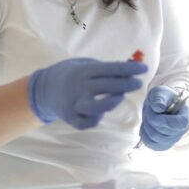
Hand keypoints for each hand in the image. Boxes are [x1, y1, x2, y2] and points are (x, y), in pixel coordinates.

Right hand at [28, 57, 147, 129]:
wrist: (44, 88)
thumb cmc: (72, 74)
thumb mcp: (85, 65)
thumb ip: (106, 68)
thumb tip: (132, 67)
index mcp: (82, 71)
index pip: (109, 69)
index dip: (127, 69)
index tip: (143, 68)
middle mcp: (78, 87)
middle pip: (105, 86)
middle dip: (125, 84)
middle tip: (138, 82)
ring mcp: (74, 104)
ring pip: (97, 107)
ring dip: (112, 102)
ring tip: (120, 97)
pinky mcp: (71, 118)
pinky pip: (87, 122)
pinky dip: (97, 118)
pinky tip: (101, 111)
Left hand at [139, 85, 188, 150]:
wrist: (161, 105)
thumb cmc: (162, 98)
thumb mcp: (160, 92)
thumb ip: (159, 97)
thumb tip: (158, 107)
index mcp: (185, 115)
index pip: (180, 124)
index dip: (165, 120)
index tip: (155, 110)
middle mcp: (181, 130)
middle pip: (164, 132)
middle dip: (151, 118)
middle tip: (149, 108)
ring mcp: (173, 139)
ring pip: (155, 138)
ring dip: (147, 125)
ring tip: (148, 115)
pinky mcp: (163, 145)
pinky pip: (150, 143)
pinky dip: (144, 133)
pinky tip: (146, 125)